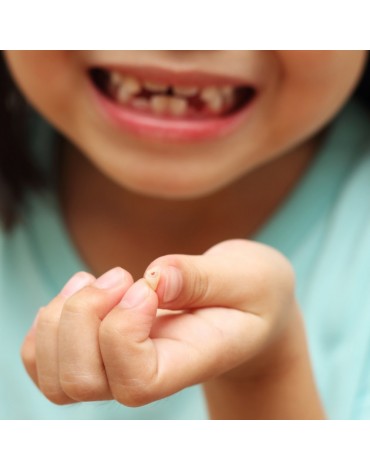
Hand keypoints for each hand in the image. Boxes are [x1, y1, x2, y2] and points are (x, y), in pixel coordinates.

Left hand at [22, 239, 298, 406]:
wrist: (249, 308)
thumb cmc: (254, 294)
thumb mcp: (249, 277)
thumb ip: (205, 277)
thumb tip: (154, 276)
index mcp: (191, 362)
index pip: (135, 383)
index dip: (122, 332)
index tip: (147, 286)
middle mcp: (151, 374)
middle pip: (82, 382)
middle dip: (83, 317)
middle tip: (120, 276)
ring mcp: (122, 368)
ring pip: (56, 378)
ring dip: (61, 318)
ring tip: (96, 281)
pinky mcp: (105, 351)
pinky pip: (46, 360)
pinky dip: (48, 323)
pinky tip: (80, 291)